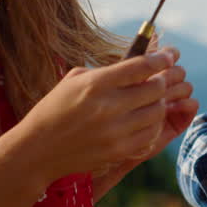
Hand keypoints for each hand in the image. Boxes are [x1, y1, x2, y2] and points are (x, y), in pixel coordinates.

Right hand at [12, 48, 173, 187]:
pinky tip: (146, 120)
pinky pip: (150, 134)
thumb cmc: (55, 110)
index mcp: (95, 84)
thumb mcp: (74, 81)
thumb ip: (106, 72)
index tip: (170, 55)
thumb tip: (139, 63)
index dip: (161, 58)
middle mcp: (108, 107)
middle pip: (155, 88)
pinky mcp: (118, 151)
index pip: (141, 66)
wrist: (37, 151)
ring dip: (159, 103)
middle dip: (162, 81)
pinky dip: (153, 124)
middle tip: (159, 79)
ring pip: (157, 112)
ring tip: (151, 100)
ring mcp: (115, 131)